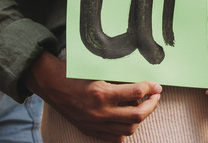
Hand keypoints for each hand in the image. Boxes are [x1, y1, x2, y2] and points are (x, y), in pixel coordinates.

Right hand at [24, 52, 160, 141]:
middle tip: (155, 96)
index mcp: (102, 93)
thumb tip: (141, 85)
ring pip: (129, 129)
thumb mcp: (97, 71)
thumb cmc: (74, 73)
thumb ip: (118, 80)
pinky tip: (126, 119)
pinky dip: (125, 130)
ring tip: (142, 106)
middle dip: (151, 105)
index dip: (150, 88)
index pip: (136, 92)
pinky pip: (115, 138)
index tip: (156, 85)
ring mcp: (95, 123)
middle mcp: (99, 111)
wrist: (51, 84)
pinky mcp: (90, 130)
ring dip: (140, 118)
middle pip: (137, 115)